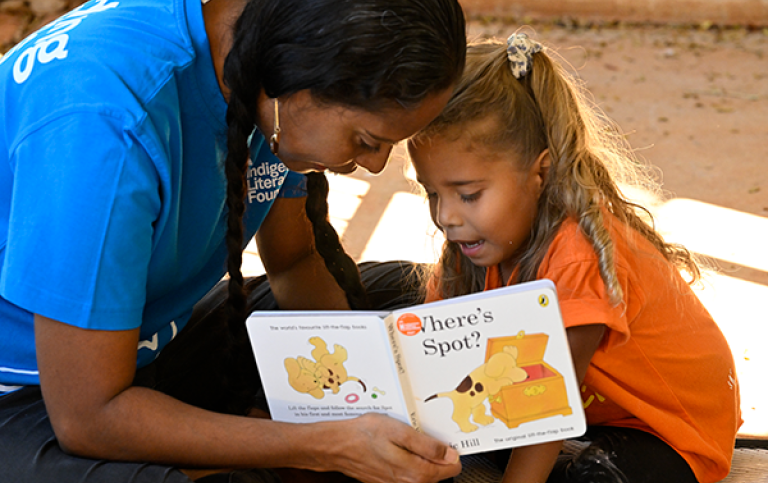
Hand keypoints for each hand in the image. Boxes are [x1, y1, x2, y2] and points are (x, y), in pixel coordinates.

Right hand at [319, 413, 460, 482]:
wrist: (337, 446)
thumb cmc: (364, 436)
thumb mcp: (400, 432)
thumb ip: (428, 446)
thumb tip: (450, 454)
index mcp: (416, 472)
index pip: (452, 468)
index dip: (451, 451)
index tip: (445, 439)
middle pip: (438, 472)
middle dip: (437, 454)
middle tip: (424, 435)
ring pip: (423, 473)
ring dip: (422, 457)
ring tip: (409, 439)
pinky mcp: (388, 481)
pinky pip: (408, 474)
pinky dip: (408, 460)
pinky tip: (397, 448)